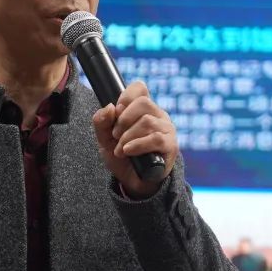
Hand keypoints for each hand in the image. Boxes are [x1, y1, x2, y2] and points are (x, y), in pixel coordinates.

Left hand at [92, 81, 177, 198]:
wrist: (133, 181)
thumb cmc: (122, 156)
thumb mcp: (105, 139)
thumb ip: (101, 122)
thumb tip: (110, 107)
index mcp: (143, 109)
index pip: (140, 88)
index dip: (126, 96)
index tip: (117, 111)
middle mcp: (158, 115)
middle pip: (143, 103)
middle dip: (124, 119)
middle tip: (115, 134)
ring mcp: (166, 130)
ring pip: (147, 122)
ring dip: (128, 136)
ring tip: (121, 149)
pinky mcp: (170, 146)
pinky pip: (156, 138)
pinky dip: (137, 145)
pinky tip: (128, 151)